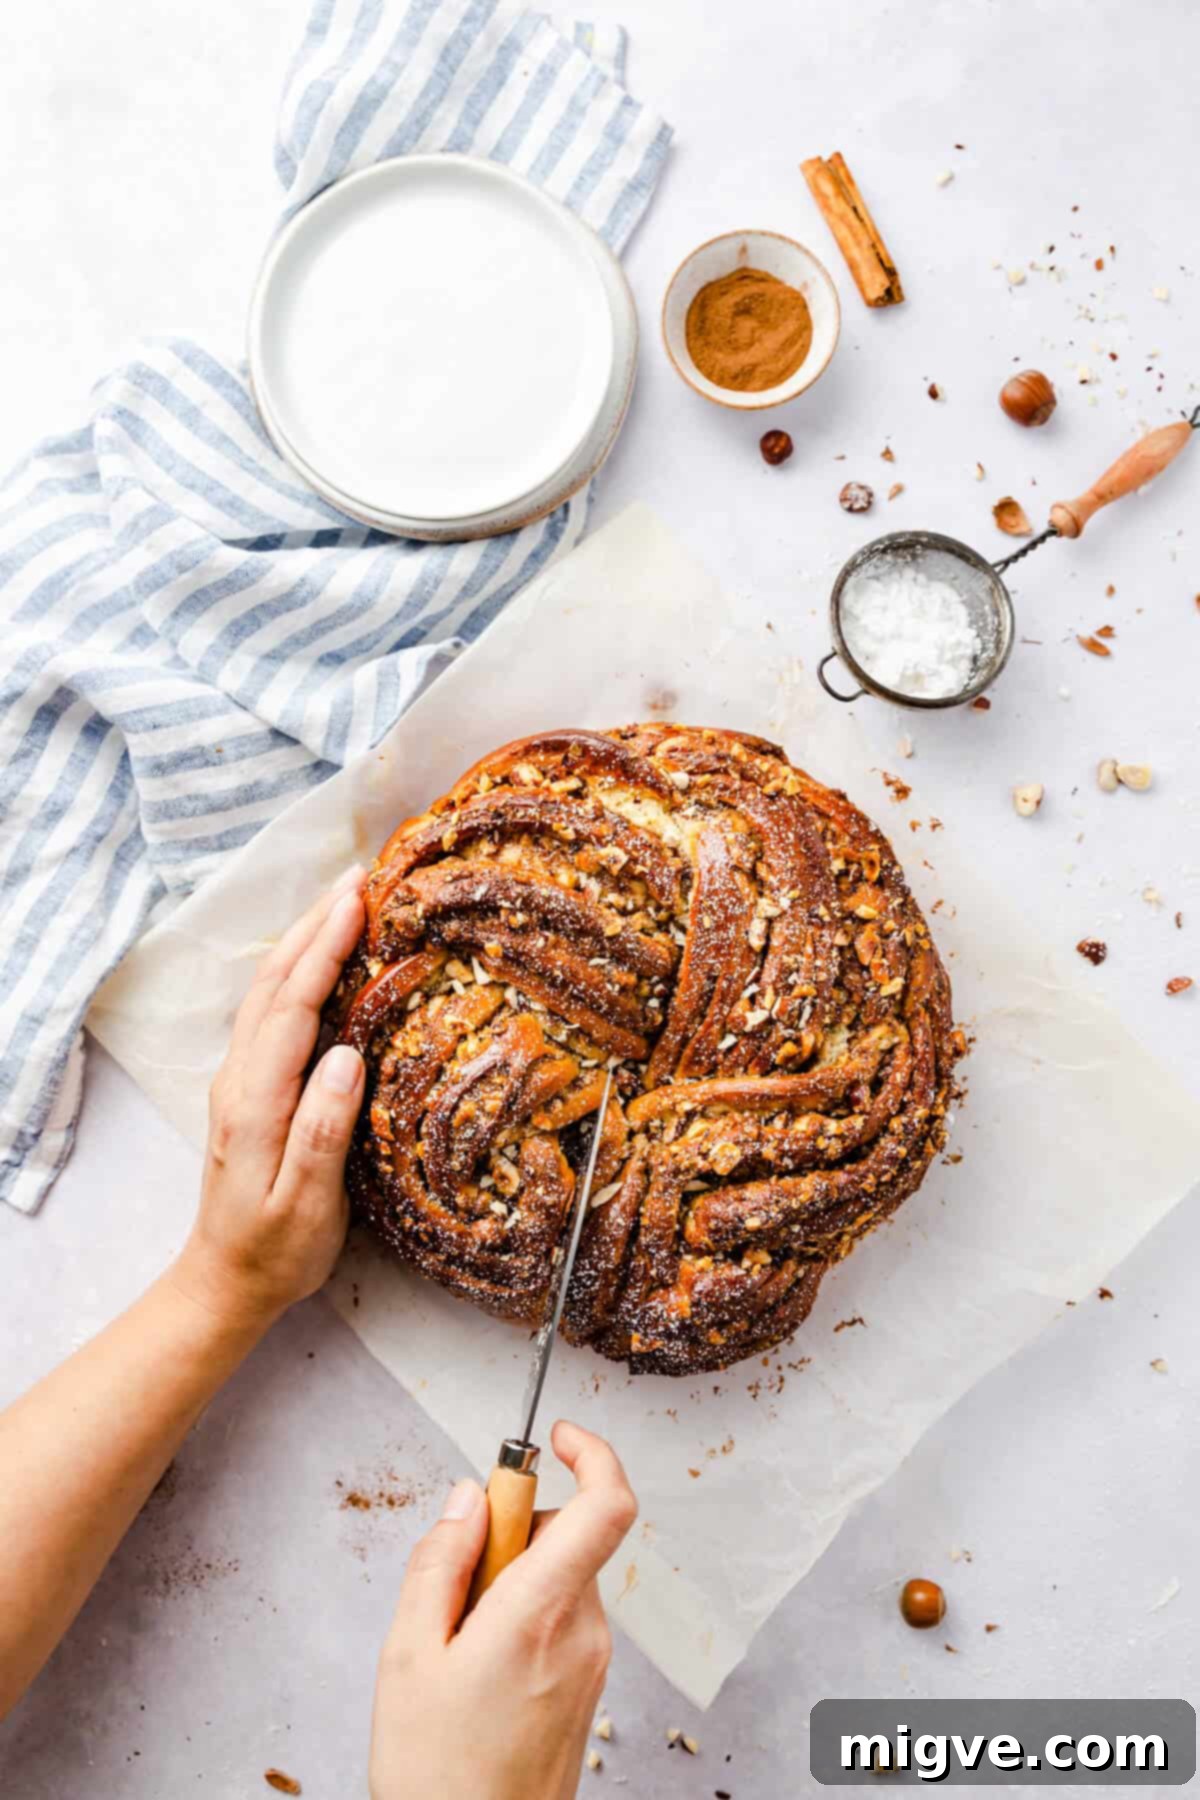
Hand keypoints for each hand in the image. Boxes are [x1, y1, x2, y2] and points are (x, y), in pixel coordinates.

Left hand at [172, 866, 366, 1331]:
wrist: (225, 1284)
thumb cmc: (275, 1251)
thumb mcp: (307, 1203)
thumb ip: (323, 1128)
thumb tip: (347, 1055)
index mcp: (256, 1101)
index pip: (292, 1007)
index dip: (324, 949)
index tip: (356, 901)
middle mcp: (240, 1080)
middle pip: (273, 984)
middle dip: (313, 925)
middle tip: (358, 879)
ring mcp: (239, 1082)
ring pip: (267, 993)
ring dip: (302, 942)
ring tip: (342, 902)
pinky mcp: (248, 1089)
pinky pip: (271, 1013)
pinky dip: (297, 973)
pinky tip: (319, 962)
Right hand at [370, 1421, 636, 1799]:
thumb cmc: (436, 1775)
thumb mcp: (407, 1656)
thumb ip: (439, 1562)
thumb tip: (469, 1498)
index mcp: (541, 1615)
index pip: (606, 1506)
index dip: (592, 1452)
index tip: (556, 1436)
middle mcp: (584, 1633)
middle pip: (567, 1536)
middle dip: (510, 1534)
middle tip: (454, 1581)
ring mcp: (593, 1664)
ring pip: (560, 1578)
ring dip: (512, 1582)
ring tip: (457, 1645)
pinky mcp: (588, 1688)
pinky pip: (562, 1618)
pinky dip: (523, 1616)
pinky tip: (478, 1669)